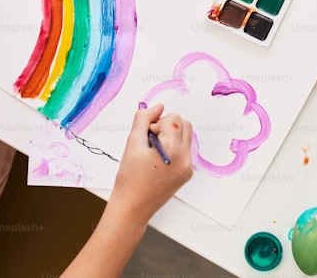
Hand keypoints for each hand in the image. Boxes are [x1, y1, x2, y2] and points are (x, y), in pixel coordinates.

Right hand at [107, 104, 192, 222]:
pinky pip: (183, 150)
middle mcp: (185, 160)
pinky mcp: (186, 174)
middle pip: (185, 124)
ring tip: (152, 151)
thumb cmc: (129, 179)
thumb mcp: (132, 143)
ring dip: (170, 136)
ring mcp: (188, 168)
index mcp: (174, 151)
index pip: (174, 119)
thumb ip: (144, 119)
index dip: (157, 122)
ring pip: (185, 136)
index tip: (146, 135)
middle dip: (167, 126)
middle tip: (150, 140)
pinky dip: (172, 148)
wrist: (132, 208)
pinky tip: (157, 161)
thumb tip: (158, 107)